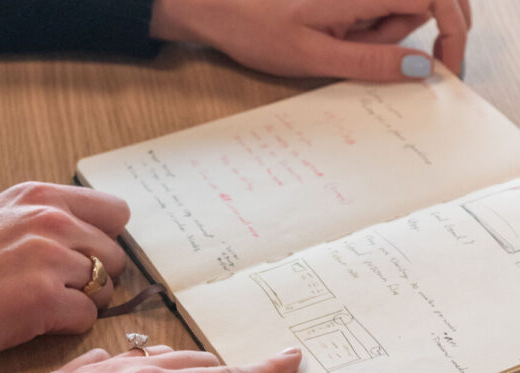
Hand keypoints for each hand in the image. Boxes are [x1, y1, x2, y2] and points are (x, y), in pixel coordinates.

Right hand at [0, 182, 128, 359]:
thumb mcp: (4, 219)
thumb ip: (53, 219)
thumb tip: (100, 234)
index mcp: (40, 196)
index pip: (117, 211)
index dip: (107, 238)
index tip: (90, 252)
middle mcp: (49, 220)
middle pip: (116, 256)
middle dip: (96, 275)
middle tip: (58, 284)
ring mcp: (47, 258)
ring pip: (107, 288)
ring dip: (83, 301)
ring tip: (43, 301)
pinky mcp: (42, 299)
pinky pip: (88, 317)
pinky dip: (68, 325)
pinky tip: (36, 319)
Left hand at [150, 0, 469, 80]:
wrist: (218, 9)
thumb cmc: (257, 28)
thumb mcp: (315, 55)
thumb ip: (370, 61)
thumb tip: (420, 67)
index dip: (453, 30)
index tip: (448, 65)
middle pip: (417, 10)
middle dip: (394, 42)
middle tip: (350, 54)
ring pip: (391, 20)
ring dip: (368, 44)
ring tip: (326, 45)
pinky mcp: (346, 2)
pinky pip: (370, 22)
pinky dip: (357, 40)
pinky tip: (326, 41)